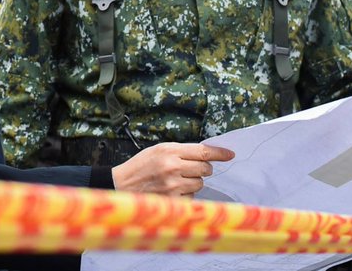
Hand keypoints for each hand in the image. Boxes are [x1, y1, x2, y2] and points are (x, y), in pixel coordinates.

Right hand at [111, 142, 234, 196]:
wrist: (121, 185)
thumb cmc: (140, 166)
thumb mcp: (158, 150)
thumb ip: (180, 151)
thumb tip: (205, 155)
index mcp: (169, 150)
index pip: (202, 151)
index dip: (219, 153)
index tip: (230, 154)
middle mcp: (172, 167)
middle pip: (205, 168)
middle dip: (203, 168)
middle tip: (191, 168)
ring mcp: (173, 185)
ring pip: (200, 183)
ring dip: (193, 181)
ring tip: (176, 180)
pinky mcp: (173, 200)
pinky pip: (191, 195)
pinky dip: (186, 193)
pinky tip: (172, 190)